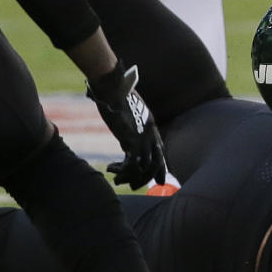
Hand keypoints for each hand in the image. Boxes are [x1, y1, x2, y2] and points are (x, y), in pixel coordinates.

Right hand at [86, 63, 166, 189]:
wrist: (112, 86)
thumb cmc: (115, 94)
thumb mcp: (127, 111)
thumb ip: (130, 127)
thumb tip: (126, 143)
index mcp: (150, 124)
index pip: (160, 150)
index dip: (161, 167)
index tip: (160, 180)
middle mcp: (150, 132)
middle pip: (156, 162)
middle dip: (148, 177)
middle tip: (134, 186)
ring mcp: (143, 136)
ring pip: (145, 167)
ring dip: (131, 177)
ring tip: (117, 179)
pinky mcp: (131, 139)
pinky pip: (132, 165)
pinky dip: (122, 171)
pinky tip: (111, 169)